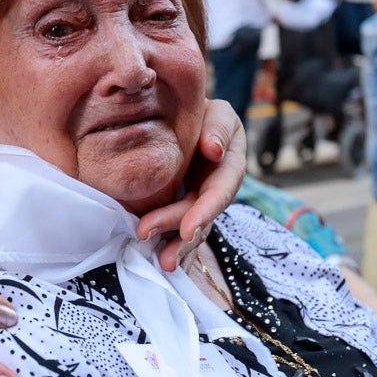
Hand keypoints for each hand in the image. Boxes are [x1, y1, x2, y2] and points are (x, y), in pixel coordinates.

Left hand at [138, 100, 246, 270]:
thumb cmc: (200, 110)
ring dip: (177, 248)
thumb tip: (213, 151)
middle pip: (200, 215)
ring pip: (190, 229)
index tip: (187, 228)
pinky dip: (171, 248)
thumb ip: (219, 127)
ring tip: (161, 264)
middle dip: (178, 232)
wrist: (178, 110)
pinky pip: (176, 230)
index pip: (220, 191)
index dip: (205, 211)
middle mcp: (215, 188)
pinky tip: (158, 266)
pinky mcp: (179, 206)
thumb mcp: (217, 112)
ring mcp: (197, 200)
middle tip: (147, 236)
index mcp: (229, 165)